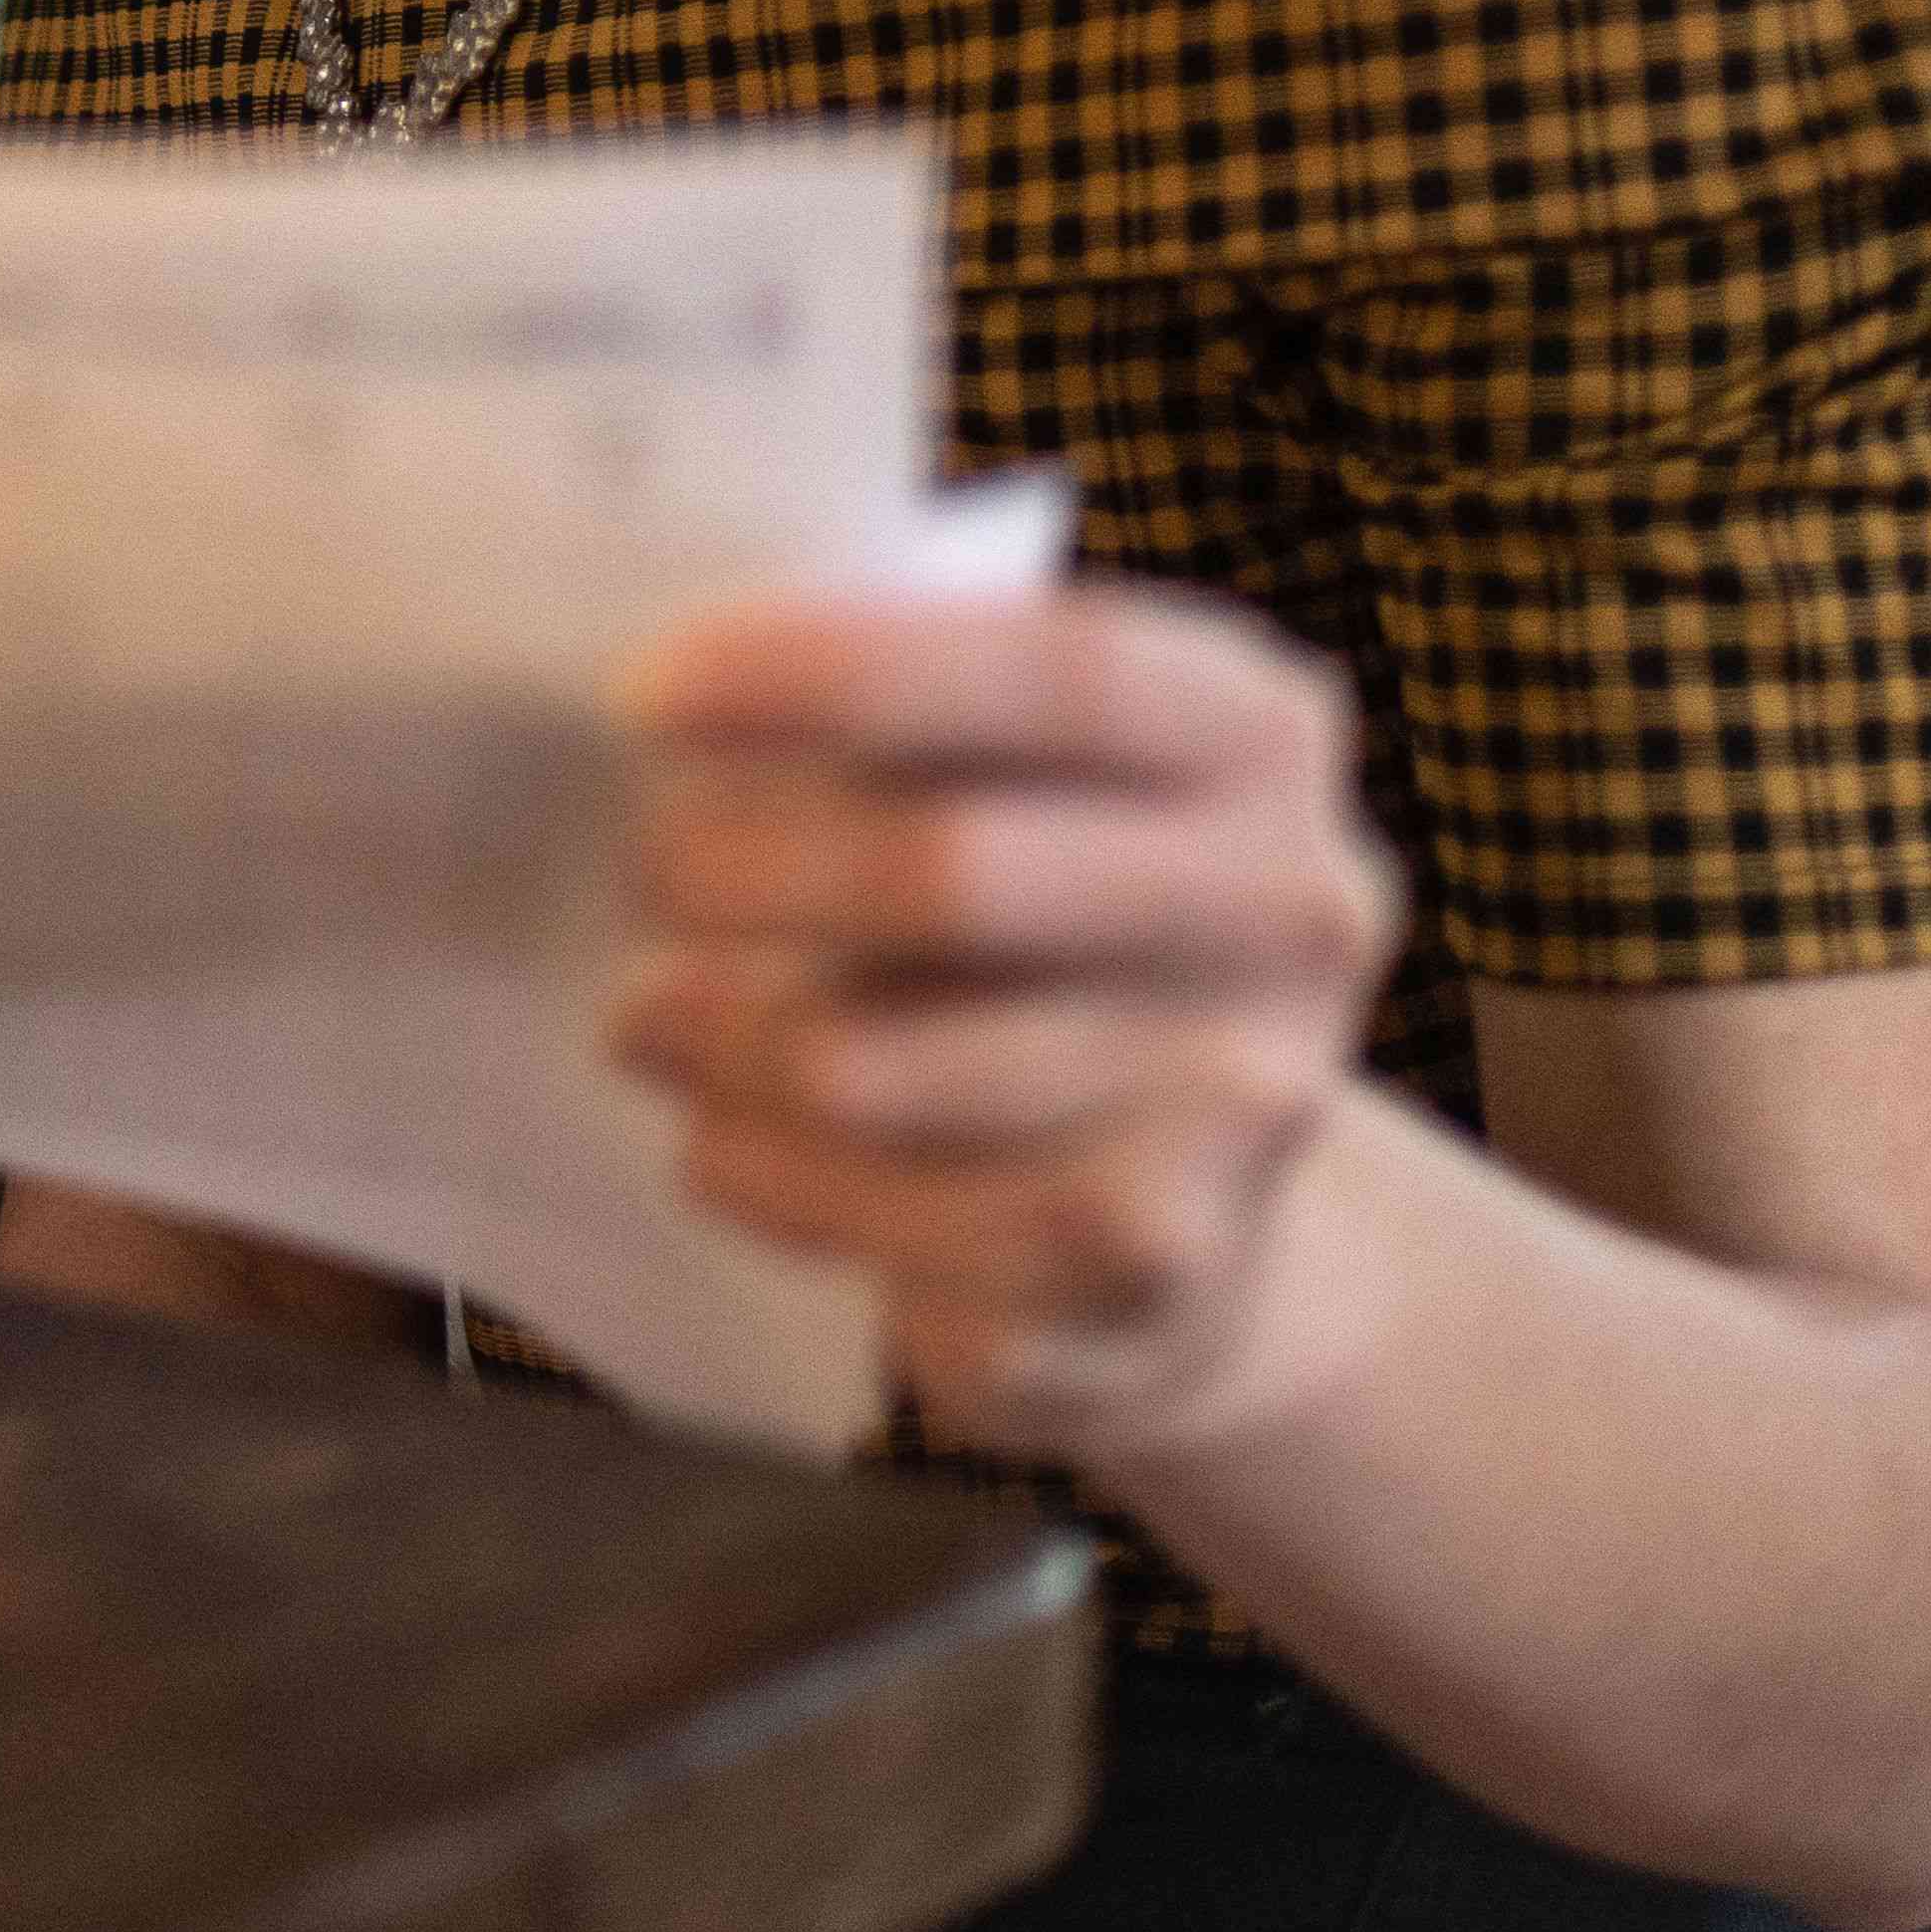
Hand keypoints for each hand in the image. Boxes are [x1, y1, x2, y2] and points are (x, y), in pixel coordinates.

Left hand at [613, 579, 1402, 1462]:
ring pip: (890, 1068)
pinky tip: (714, 1145)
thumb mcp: (1018, 784)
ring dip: (721, 1038)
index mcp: (1256, 736)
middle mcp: (1291, 908)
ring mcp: (1244, 1098)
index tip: (645, 694)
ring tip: (644, 1018)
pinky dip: (767, 1174)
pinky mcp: (1159, 1261)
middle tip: (639, 876)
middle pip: (957, 872)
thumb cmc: (1039, 932)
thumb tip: (675, 712)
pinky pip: (898, 1215)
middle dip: (743, 870)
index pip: (1060, 674)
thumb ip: (899, 726)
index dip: (836, 670)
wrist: (1179, 1220)